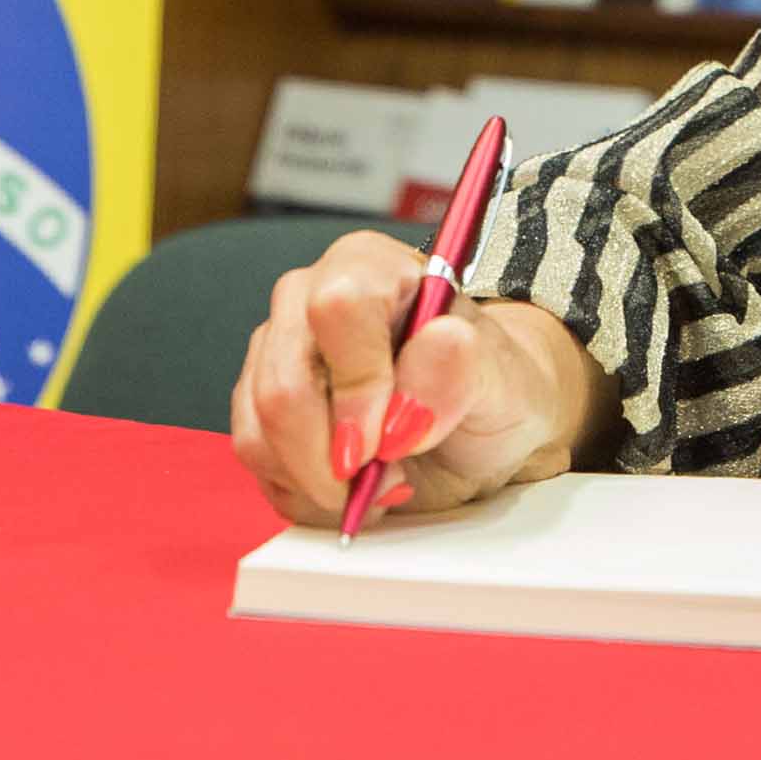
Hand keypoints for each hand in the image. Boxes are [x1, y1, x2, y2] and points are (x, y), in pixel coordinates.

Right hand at [228, 231, 591, 528]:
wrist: (476, 430)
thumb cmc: (490, 392)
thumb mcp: (503, 383)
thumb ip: (465, 367)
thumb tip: (426, 356)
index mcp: (371, 267)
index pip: (337, 309)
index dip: (358, 386)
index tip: (388, 442)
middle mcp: (308, 299)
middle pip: (283, 385)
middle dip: (335, 458)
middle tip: (388, 479)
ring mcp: (275, 352)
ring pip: (260, 432)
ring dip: (322, 481)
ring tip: (381, 480)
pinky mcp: (256, 405)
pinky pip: (257, 462)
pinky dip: (305, 492)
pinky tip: (352, 485)